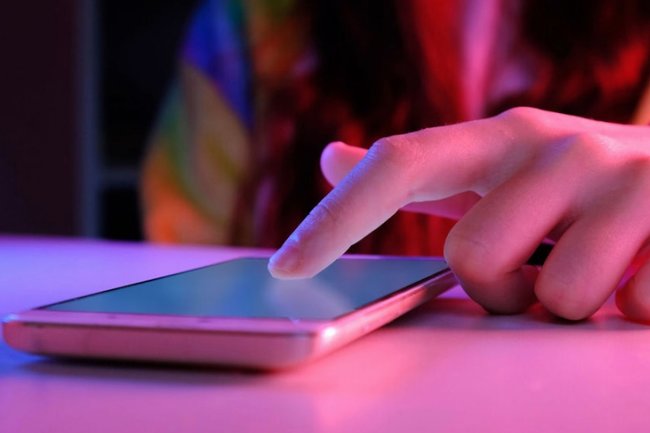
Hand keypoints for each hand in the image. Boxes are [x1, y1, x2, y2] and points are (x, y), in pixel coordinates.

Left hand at [268, 107, 649, 321]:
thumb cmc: (580, 185)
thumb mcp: (501, 166)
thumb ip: (420, 172)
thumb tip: (332, 158)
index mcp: (499, 139)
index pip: (399, 165)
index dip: (336, 217)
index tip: (286, 267)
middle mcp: (555, 145)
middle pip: (472, 258)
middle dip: (499, 290)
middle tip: (535, 270)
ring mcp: (622, 177)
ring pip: (553, 296)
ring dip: (563, 303)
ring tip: (593, 269)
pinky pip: (631, 305)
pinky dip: (629, 306)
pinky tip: (641, 273)